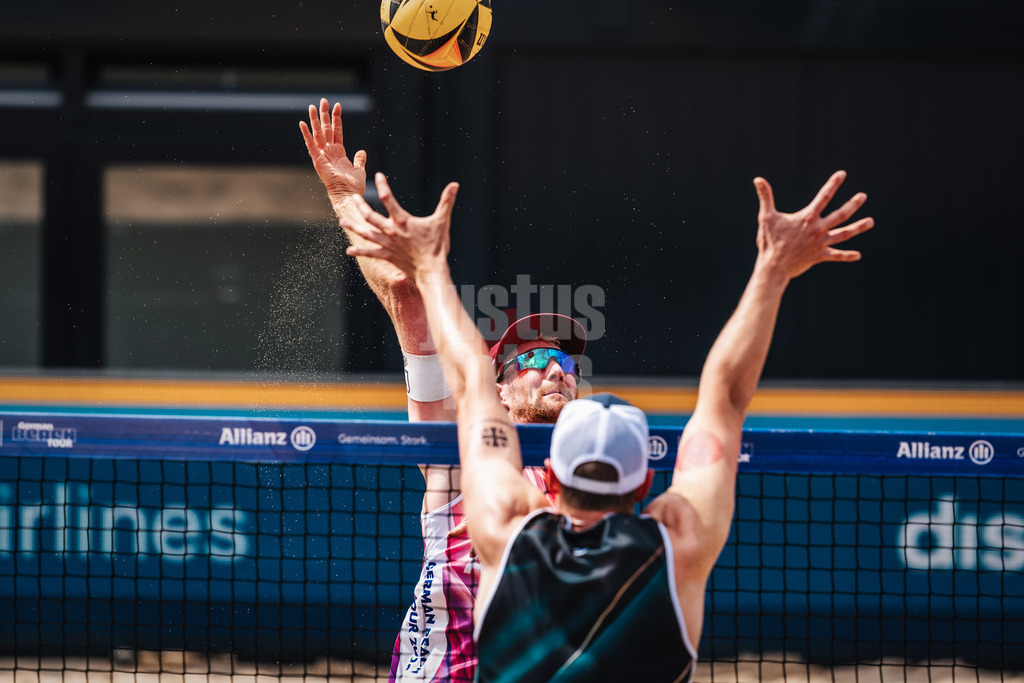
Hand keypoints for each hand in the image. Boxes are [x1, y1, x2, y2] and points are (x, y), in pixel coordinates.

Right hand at [299, 98, 366, 203]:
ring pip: (318, 134)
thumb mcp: (359, 170)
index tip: (337, 106)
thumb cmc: (353, 186)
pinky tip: (302, 124)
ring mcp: (322, 155)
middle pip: (326, 129)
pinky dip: (306, 134)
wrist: (347, 195)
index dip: (337, 119)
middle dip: (325, 115)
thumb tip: (362, 151)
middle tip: (323, 100)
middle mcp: (329, 152)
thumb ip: (359, 160)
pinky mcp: (317, 160)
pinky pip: (311, 145)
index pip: (337, 132)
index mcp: (338, 153)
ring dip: (315, 120)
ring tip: (312, 106)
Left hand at [344, 173, 459, 279]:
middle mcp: (390, 231)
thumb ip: (447, 202)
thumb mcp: (442, 221)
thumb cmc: (436, 246)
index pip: (388, 198)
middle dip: (360, 205)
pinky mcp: (387, 256)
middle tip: (353, 197)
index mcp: (401, 220)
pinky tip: (349, 250)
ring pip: (365, 233)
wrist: (431, 270)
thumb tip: (455, 185)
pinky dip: (359, 251)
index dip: (383, 185)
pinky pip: (369, 253)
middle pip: (370, 216)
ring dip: (353, 227)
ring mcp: (387, 244)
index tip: (379, 175)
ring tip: (342, 222)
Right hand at [753, 170, 873, 279]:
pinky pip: (836, 255)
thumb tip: (758, 179)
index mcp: (807, 218)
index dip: (833, 184)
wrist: (774, 266)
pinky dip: (847, 256)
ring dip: (858, 227)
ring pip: (844, 234)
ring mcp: (821, 243)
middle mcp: (818, 229)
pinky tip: (858, 255)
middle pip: (840, 214)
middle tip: (863, 196)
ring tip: (871, 222)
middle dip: (853, 205)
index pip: (824, 197)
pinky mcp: (819, 256)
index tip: (842, 174)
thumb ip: (765, 197)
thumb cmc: (769, 241)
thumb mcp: (766, 217)